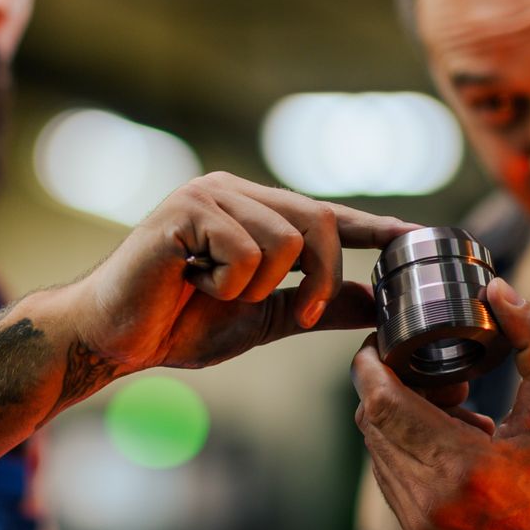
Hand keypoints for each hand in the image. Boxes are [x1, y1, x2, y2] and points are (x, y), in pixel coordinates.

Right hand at [71, 172, 416, 373]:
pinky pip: (244, 251)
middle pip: (320, 219)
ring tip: (215, 292)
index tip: (416, 236)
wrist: (113, 337)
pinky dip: (228, 283)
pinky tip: (191, 283)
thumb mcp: (263, 317)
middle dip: (324, 276)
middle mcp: (234, 192)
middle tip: (301, 311)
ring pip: (285, 239)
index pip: (327, 213)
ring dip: (260, 286)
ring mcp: (208, 196)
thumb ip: (316, 306)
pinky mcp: (184, 211)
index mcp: (254, 212)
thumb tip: (374, 304)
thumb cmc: (178, 324)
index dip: (373, 226)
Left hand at [351, 277, 529, 529]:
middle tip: (432, 371)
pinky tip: (452, 441)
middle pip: (372, 424)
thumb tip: (499, 289)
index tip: (384, 339)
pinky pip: (391, 481)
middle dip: (390, 387)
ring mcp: (423, 529)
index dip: (371, 363)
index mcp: (464, 468)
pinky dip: (409, 452)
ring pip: (378, 452)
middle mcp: (432, 504)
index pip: (381, 403)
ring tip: (452, 406)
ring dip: (398, 421)